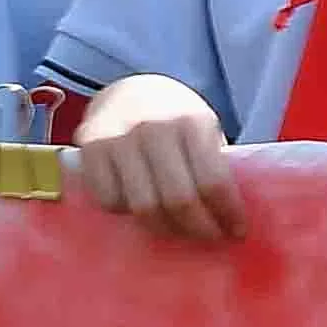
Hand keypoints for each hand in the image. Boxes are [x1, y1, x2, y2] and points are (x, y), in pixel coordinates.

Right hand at [70, 85, 245, 243]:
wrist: (127, 91)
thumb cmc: (173, 119)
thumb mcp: (202, 128)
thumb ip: (213, 163)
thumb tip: (231, 216)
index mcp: (190, 121)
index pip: (213, 181)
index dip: (227, 213)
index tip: (237, 231)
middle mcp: (152, 127)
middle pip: (178, 200)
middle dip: (198, 228)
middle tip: (208, 236)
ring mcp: (117, 138)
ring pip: (143, 207)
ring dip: (164, 227)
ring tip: (177, 228)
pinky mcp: (89, 150)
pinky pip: (110, 201)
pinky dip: (127, 213)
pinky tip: (140, 207)